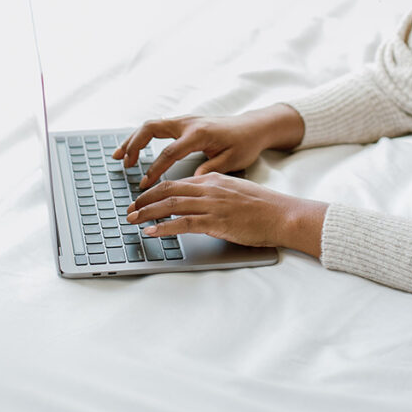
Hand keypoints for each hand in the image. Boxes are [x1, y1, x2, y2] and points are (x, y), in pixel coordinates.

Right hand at [113, 106, 303, 190]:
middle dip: (134, 145)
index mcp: (199, 133)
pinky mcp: (184, 123)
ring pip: (151, 125)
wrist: (253, 127)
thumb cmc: (245, 144)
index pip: (170, 151)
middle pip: (152, 128)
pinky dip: (142, 137)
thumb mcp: (232, 160)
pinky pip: (157, 127)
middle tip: (123, 164)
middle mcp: (188, 123)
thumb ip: (210, 170)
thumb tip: (191, 183)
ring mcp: (185, 120)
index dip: (154, 168)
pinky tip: (133, 148)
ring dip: (133, 139)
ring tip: (120, 156)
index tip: (144, 183)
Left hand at [125, 171, 326, 252]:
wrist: (282, 214)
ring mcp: (212, 204)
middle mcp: (209, 188)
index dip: (154, 191)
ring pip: (171, 205)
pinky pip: (184, 223)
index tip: (141, 200)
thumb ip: (214, 193)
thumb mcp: (234, 191)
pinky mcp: (217, 221)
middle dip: (144, 200)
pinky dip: (164, 227)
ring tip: (133, 220)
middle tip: (130, 209)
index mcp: (213, 179)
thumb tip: (195, 203)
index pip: (176, 182)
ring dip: (148, 213)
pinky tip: (153, 232)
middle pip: (167, 190)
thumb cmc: (262, 207)